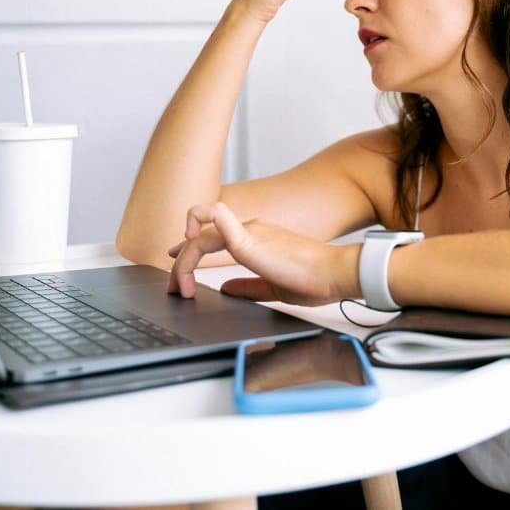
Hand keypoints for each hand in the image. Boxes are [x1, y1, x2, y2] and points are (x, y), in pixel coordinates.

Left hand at [166, 202, 359, 305]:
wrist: (335, 272)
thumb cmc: (315, 279)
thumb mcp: (273, 286)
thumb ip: (248, 286)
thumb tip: (227, 289)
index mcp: (257, 238)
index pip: (213, 235)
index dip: (189, 249)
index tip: (176, 262)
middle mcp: (250, 229)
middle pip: (201, 238)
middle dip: (180, 263)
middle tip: (174, 288)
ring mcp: (249, 232)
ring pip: (200, 236)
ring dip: (183, 261)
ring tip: (179, 287)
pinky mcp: (249, 240)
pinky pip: (215, 220)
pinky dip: (193, 239)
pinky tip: (183, 262)